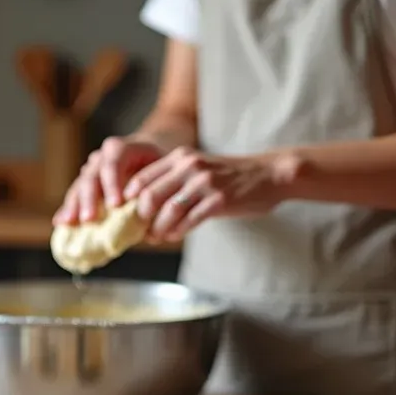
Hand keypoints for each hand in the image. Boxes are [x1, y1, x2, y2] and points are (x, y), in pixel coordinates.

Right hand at [53, 137, 163, 225]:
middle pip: (92, 175)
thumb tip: (150, 222)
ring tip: (69, 222)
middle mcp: (103, 156)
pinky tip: (59, 222)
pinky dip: (68, 208)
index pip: (113, 161)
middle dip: (90, 198)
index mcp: (123, 148)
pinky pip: (75, 194)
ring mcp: (92, 169)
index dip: (113, 182)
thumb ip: (155, 190)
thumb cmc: (162, 165)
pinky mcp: (86, 183)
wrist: (153, 153)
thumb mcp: (165, 171)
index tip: (116, 204)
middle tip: (90, 218)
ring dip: (74, 205)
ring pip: (79, 185)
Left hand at [125, 148, 302, 241]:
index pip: (142, 178)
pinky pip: (189, 220)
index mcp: (180, 157)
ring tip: (156, 237)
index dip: (130, 200)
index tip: (127, 214)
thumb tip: (143, 205)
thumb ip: (173, 180)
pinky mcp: (219, 200)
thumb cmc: (229, 176)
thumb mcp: (197, 168)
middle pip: (150, 196)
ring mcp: (205, 183)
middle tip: (140, 230)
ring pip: (168, 211)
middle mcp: (189, 167)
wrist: (268, 175)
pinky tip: (174, 235)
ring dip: (158, 229)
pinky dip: (178, 231)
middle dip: (141, 218)